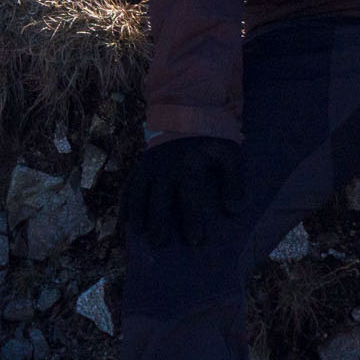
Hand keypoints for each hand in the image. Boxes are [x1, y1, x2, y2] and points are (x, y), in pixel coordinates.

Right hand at [121, 136, 245, 248]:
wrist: (188, 116)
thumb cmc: (211, 141)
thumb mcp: (229, 155)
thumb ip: (234, 182)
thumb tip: (234, 210)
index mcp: (188, 166)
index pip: (189, 197)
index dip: (192, 220)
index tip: (195, 241)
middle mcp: (165, 168)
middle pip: (159, 199)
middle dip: (158, 222)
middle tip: (159, 244)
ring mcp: (149, 166)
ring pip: (139, 193)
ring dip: (138, 214)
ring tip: (138, 234)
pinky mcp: (140, 166)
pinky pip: (129, 187)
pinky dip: (125, 204)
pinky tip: (125, 222)